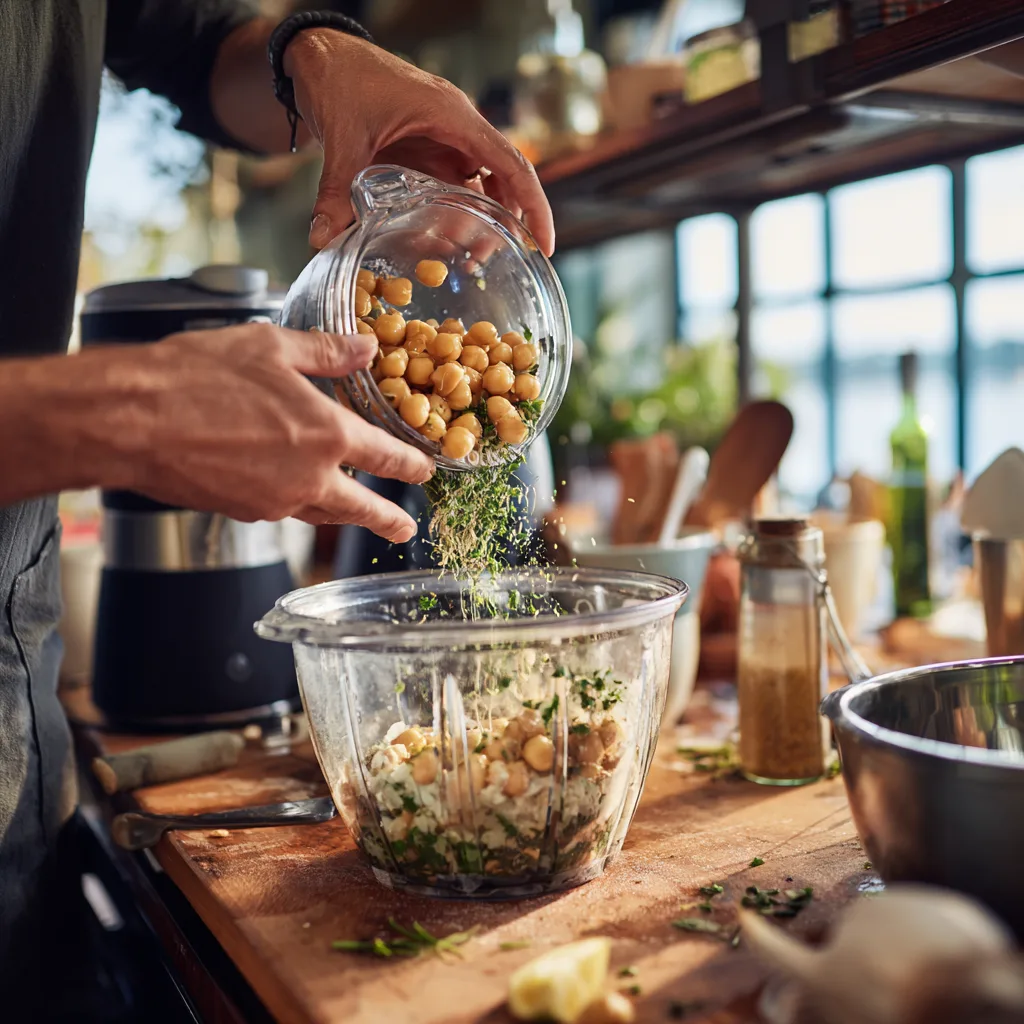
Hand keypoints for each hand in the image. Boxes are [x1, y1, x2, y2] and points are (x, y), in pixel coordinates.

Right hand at [114, 325, 431, 540]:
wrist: (132, 421)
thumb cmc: (196, 376)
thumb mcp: (271, 346)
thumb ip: (327, 352)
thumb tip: (366, 347)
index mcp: (325, 433)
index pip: (383, 454)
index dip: (409, 463)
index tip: (425, 470)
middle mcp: (308, 476)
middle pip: (362, 506)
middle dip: (388, 518)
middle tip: (406, 528)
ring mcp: (275, 501)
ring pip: (323, 513)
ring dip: (347, 517)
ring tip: (362, 519)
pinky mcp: (243, 512)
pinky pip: (283, 510)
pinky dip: (298, 504)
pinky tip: (296, 493)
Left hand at [283, 31, 554, 255]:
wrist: (320, 56)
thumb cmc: (341, 78)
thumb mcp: (343, 137)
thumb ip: (337, 191)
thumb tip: (323, 239)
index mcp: (452, 117)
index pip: (512, 164)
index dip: (534, 206)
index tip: (543, 245)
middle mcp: (457, 127)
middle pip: (503, 179)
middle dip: (507, 222)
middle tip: (493, 262)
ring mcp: (443, 138)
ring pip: (480, 184)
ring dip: (481, 219)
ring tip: (471, 258)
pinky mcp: (427, 148)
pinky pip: (454, 183)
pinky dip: (455, 211)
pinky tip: (445, 238)